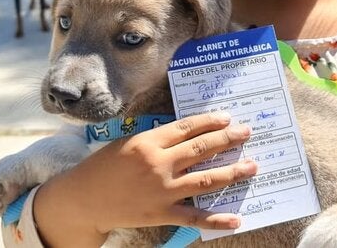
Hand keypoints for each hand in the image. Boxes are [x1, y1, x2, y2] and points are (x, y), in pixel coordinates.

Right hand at [33, 112, 256, 246]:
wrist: (84, 199)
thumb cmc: (104, 166)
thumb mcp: (128, 142)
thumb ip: (157, 138)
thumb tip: (188, 133)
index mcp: (149, 141)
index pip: (187, 127)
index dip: (209, 122)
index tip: (227, 118)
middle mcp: (159, 163)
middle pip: (201, 149)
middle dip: (228, 139)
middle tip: (246, 132)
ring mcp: (162, 190)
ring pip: (205, 179)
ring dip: (232, 172)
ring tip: (252, 166)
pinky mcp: (161, 213)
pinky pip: (194, 216)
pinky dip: (216, 219)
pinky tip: (236, 218)